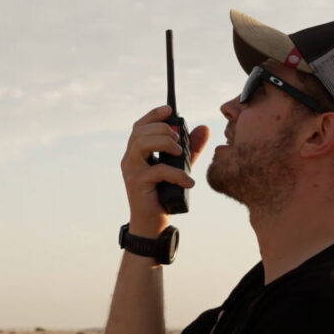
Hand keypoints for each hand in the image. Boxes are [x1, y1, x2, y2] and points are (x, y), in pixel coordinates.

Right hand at [121, 106, 209, 236]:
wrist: (152, 224)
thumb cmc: (163, 194)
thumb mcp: (180, 167)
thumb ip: (190, 148)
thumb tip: (204, 128)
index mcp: (136, 153)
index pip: (139, 126)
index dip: (153, 115)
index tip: (170, 110)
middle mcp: (129, 159)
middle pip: (140, 132)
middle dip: (163, 130)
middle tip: (178, 142)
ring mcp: (131, 171)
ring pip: (142, 144)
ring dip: (164, 143)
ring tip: (179, 153)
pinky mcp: (137, 184)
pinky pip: (157, 170)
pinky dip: (176, 174)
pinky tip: (188, 181)